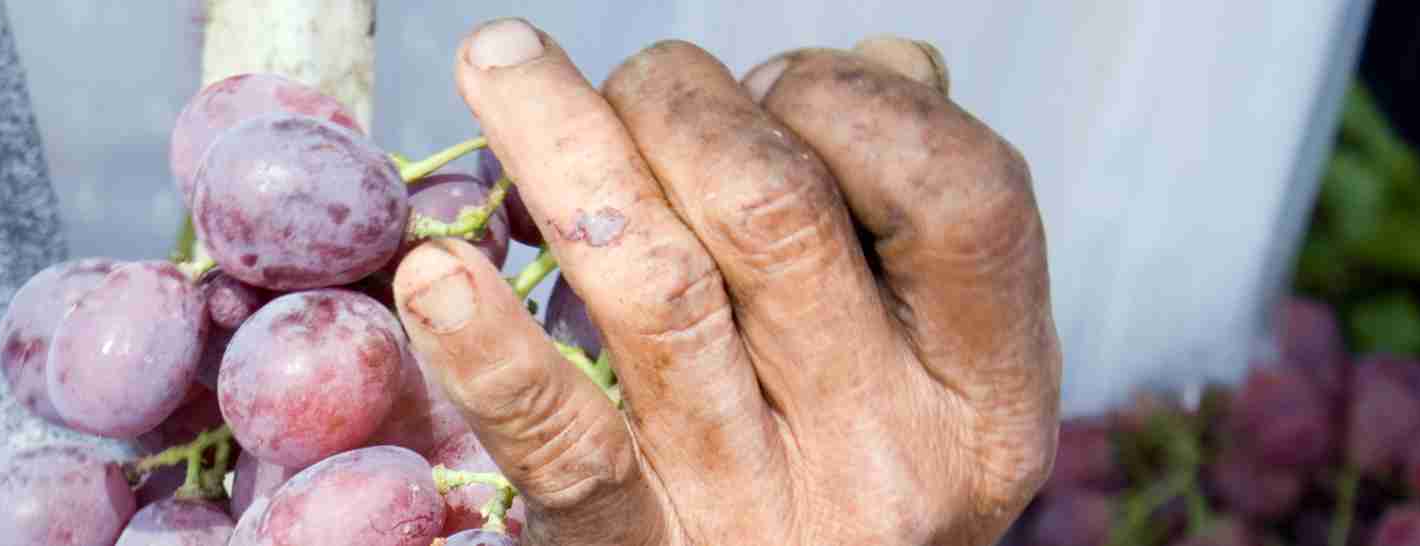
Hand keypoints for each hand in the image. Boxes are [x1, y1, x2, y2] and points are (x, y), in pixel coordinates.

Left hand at [392, 19, 1058, 545]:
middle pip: (777, 215)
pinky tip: (436, 271)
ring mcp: (754, 511)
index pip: (962, 193)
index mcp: (983, 394)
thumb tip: (881, 64)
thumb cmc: (844, 483)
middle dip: (681, 101)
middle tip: (633, 85)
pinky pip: (561, 443)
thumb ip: (910, 220)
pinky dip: (489, 348)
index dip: (854, 99)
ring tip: (503, 68)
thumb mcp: (929, 376)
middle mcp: (885, 453)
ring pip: (659, 291)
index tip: (778, 84)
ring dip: (565, 148)